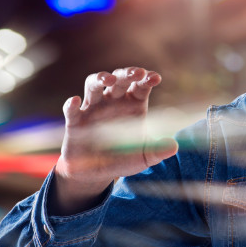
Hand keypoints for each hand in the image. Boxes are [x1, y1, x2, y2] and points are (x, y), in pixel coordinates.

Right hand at [52, 67, 177, 212]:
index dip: (147, 79)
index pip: (140, 86)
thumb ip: (158, 151)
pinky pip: (71, 110)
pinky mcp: (75, 122)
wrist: (96, 173)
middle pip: (119, 79)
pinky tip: (75, 101)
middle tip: (136, 73)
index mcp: (133, 104)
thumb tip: (174, 147)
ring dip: (99, 79)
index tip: (155, 78)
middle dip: (126, 73)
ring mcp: (93, 108)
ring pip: (93, 85)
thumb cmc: (123, 158)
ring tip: (108, 80)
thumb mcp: (144, 157)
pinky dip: (71, 105)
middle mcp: (113, 101)